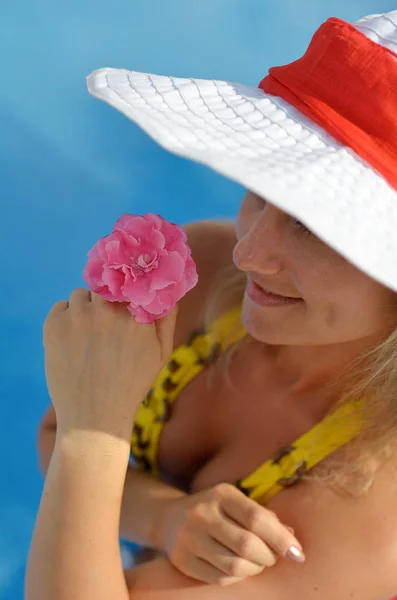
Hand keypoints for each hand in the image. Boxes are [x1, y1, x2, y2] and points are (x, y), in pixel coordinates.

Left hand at [43, 288, 176, 438]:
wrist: (94, 417)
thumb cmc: (132, 385)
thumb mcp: (160, 355)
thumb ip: (166, 320)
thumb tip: (167, 293)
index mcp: (135, 314)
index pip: (130, 283)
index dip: (127, 290)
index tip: (124, 301)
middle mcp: (106, 309)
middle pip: (104, 287)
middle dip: (105, 301)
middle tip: (104, 325)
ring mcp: (78, 315)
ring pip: (81, 295)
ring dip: (84, 308)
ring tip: (87, 336)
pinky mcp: (54, 324)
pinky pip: (61, 306)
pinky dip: (65, 318)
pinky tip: (72, 342)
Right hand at [159, 482, 304, 584]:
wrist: (168, 518)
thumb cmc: (215, 509)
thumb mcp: (236, 502)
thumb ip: (263, 516)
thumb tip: (291, 536)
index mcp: (221, 494)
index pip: (256, 518)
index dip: (281, 538)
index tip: (297, 552)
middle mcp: (202, 514)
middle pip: (247, 545)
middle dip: (269, 556)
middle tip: (274, 557)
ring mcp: (190, 538)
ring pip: (235, 567)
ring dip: (255, 569)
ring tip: (257, 562)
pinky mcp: (183, 561)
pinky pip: (220, 578)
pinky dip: (237, 577)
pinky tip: (239, 568)